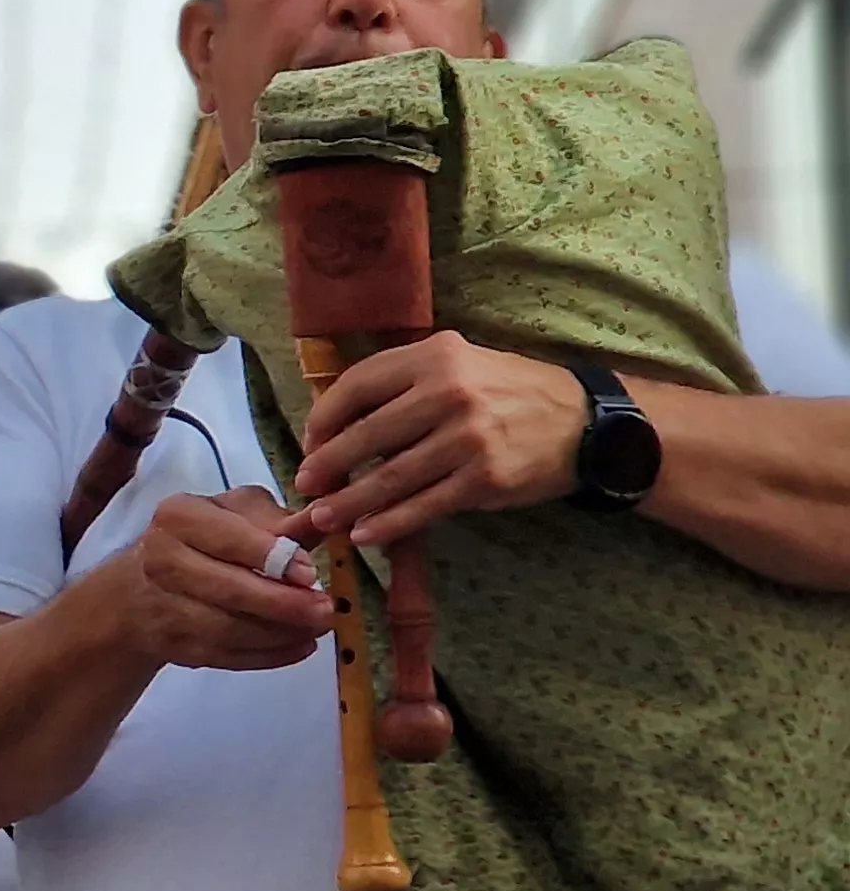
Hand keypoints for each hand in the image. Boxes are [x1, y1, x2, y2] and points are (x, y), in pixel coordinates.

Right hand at [108, 487, 330, 672]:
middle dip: (283, 604)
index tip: (310, 573)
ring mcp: (163, 608)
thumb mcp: (234, 512)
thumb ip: (277, 518)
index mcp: (179, 518)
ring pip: (229, 630)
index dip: (272, 557)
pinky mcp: (174, 646)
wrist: (138, 588)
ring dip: (280, 634)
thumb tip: (322, 520)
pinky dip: (269, 656)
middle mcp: (162, 561)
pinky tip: (298, 645)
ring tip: (317, 628)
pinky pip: (226, 657)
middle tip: (326, 611)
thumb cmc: (201, 540)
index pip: (228, 539)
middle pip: (228, 590)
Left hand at [292, 331, 586, 547]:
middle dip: (327, 465)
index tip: (309, 442)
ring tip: (324, 518)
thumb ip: (404, 384)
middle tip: (306, 485)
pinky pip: (423, 506)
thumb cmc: (508, 393)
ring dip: (349, 502)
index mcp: (436, 356)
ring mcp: (469, 437)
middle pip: (367, 434)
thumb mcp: (459, 365)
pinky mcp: (485, 478)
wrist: (586, 422)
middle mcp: (450, 392)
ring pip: (390, 476)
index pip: (358, 385)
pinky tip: (366, 534)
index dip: (324, 417)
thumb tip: (336, 422)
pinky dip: (389, 524)